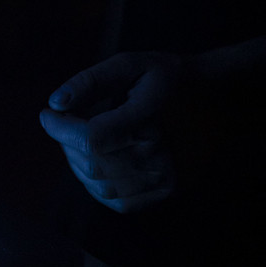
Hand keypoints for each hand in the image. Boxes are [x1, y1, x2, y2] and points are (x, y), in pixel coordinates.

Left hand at [39, 51, 183, 211]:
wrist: (219, 102)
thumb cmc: (171, 79)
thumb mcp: (132, 64)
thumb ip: (91, 80)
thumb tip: (55, 103)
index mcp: (150, 120)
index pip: (90, 137)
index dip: (60, 129)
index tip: (47, 115)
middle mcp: (160, 157)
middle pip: (91, 162)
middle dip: (67, 143)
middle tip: (65, 122)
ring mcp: (165, 179)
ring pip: (99, 186)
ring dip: (78, 164)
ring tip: (81, 140)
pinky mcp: (166, 192)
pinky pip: (118, 202)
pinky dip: (96, 185)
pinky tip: (96, 161)